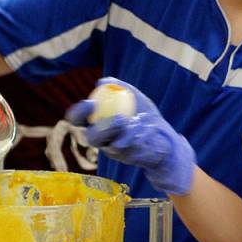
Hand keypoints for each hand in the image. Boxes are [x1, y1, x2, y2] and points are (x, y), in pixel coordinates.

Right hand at [65, 77, 194, 194]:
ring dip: (130, 131)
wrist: (164, 138)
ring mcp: (114, 152)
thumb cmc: (145, 116)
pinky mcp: (128, 159)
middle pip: (92, 138)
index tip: (91, 102)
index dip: (79, 113)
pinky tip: (151, 127)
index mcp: (95, 124)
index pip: (77, 120)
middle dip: (104, 128)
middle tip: (120, 118)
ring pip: (114, 144)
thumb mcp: (135, 98)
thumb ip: (119, 88)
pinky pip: (133, 149)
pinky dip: (142, 135)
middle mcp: (101, 140)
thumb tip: (103, 82)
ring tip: (142, 119)